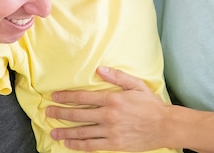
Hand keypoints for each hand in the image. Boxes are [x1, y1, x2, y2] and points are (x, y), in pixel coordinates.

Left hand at [47, 66, 172, 151]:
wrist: (165, 126)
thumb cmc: (151, 104)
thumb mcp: (136, 85)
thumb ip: (117, 76)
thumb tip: (99, 69)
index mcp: (112, 99)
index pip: (83, 97)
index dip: (66, 97)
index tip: (54, 97)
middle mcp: (108, 115)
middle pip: (78, 114)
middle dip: (60, 113)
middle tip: (48, 112)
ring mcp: (110, 131)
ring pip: (82, 131)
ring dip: (65, 132)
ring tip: (53, 131)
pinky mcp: (114, 143)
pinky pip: (92, 145)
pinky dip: (78, 145)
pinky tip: (68, 144)